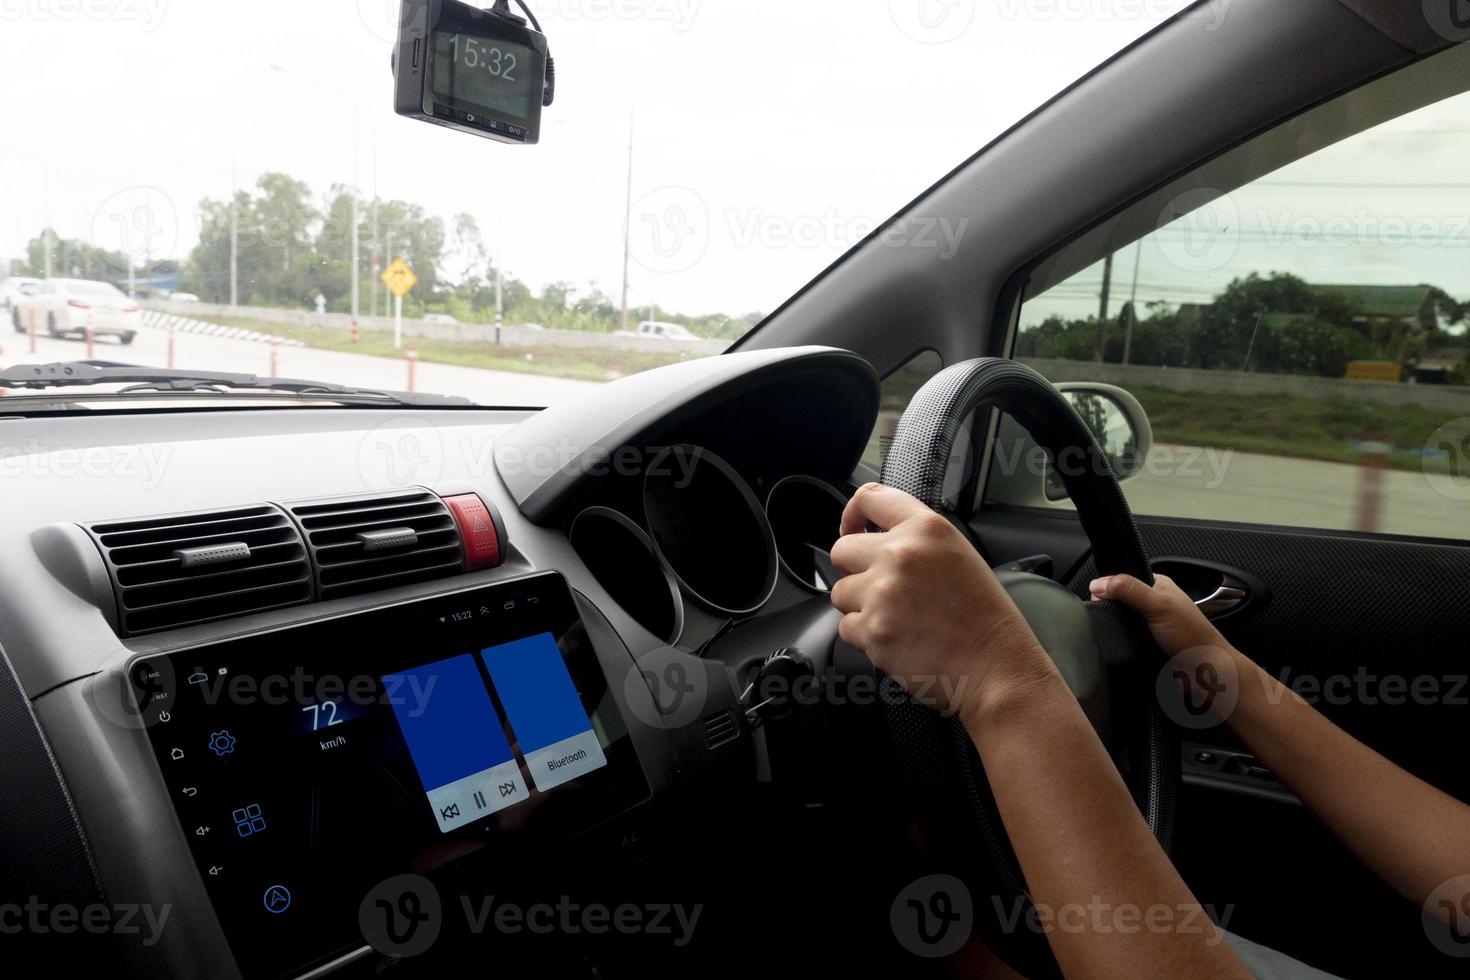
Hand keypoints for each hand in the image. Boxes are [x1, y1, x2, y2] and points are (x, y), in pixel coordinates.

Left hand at [829, 484, 1055, 723]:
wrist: (996, 666)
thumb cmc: (985, 617)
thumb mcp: (959, 555)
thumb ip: (918, 540)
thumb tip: (877, 539)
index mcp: (926, 529)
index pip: (870, 498)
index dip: (852, 514)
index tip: (851, 527)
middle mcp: (900, 554)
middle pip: (842, 551)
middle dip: (855, 571)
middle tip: (882, 589)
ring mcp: (883, 592)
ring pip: (840, 592)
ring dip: (860, 606)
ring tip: (898, 618)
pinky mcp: (873, 630)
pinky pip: (846, 627)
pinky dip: (865, 636)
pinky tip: (897, 638)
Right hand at [1088, 574, 1227, 658]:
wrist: (1202, 670)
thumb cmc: (1192, 636)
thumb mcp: (1158, 604)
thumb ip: (1129, 590)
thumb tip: (1098, 584)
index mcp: (1156, 584)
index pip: (1121, 577)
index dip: (1108, 586)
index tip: (1100, 597)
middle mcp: (1152, 601)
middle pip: (1117, 600)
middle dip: (1111, 609)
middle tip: (1113, 617)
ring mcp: (1147, 622)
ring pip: (1118, 620)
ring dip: (1115, 627)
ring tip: (1118, 631)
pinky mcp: (1143, 641)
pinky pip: (1122, 637)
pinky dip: (1119, 640)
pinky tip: (1122, 642)